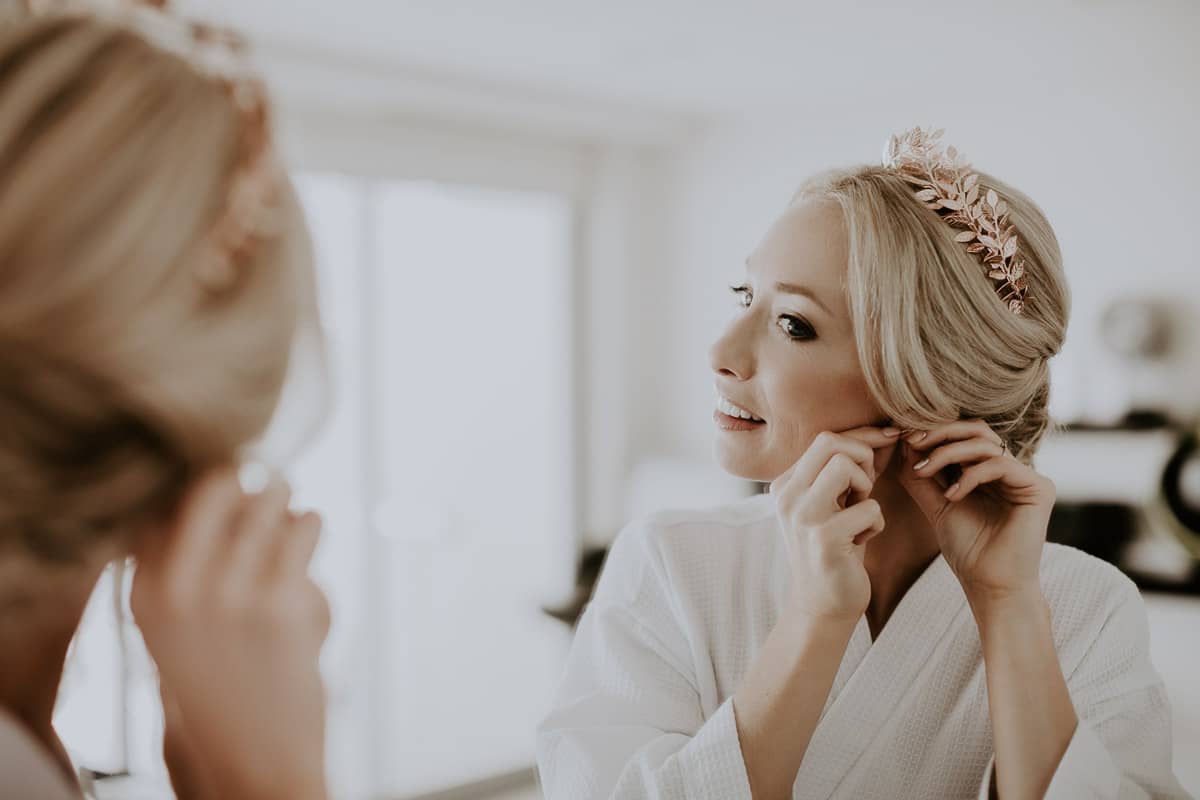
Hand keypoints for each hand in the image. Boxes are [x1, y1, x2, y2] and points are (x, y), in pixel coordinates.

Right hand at [131, 469, 331, 799]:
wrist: (254, 755)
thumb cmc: (224, 679)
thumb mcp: (176, 622)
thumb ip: (183, 558)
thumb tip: (226, 479)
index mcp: (144, 590)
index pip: (165, 501)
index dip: (206, 493)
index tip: (228, 504)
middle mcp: (177, 588)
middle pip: (215, 485)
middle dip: (247, 483)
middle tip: (266, 494)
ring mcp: (228, 594)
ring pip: (269, 498)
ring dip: (286, 504)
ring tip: (291, 523)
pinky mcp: (279, 602)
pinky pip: (306, 525)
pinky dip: (312, 525)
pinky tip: (310, 536)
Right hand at [771, 427, 899, 623]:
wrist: (822, 604)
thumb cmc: (835, 549)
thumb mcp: (830, 504)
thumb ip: (842, 472)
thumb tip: (882, 432)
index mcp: (785, 484)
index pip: (824, 438)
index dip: (861, 437)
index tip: (887, 440)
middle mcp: (787, 497)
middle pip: (831, 442)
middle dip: (863, 457)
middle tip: (866, 487)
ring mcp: (802, 517)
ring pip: (845, 466)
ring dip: (866, 486)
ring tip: (861, 510)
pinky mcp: (824, 539)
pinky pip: (869, 508)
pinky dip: (875, 523)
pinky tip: (862, 541)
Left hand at [897, 421, 1054, 599]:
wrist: (990, 586)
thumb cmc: (967, 549)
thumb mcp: (935, 505)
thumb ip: (922, 476)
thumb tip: (903, 442)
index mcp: (988, 470)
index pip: (963, 435)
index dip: (933, 432)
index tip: (902, 439)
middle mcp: (1010, 469)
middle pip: (976, 429)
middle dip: (939, 433)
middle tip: (912, 442)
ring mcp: (1026, 477)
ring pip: (985, 443)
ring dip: (947, 452)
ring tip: (924, 471)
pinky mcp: (1040, 488)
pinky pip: (1000, 464)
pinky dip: (970, 475)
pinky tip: (953, 495)